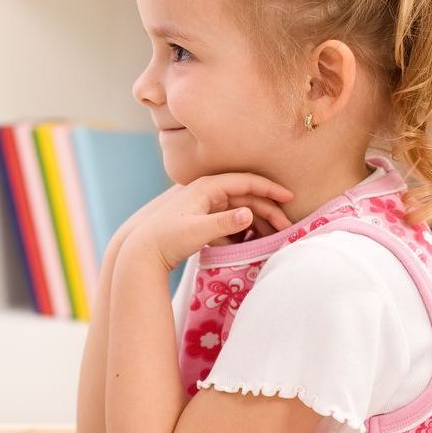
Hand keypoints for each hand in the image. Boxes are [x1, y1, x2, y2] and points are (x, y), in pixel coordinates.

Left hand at [122, 172, 293, 273]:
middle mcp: (207, 192)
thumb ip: (224, 223)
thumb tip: (249, 214)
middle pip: (246, 196)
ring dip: (258, 222)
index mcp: (207, 187)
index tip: (289, 198)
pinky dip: (243, 230)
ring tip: (274, 237)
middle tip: (286, 227)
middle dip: (268, 210)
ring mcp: (205, 206)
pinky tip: (252, 243)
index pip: (246, 181)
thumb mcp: (197, 232)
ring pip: (239, 210)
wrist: (142, 251)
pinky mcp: (202, 220)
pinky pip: (229, 222)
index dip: (269, 189)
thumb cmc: (167, 239)